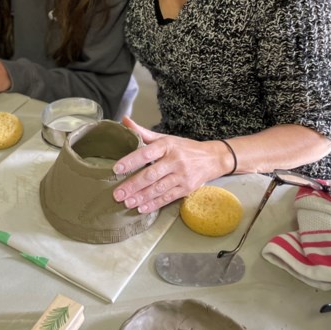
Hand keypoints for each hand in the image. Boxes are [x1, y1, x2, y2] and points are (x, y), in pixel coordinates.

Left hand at [112, 117, 226, 213]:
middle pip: (151, 174)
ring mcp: (181, 176)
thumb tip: (124, 121)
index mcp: (167, 146)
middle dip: (133, 185)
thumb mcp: (166, 138)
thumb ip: (144, 133)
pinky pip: (167, 198)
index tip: (117, 168)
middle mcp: (175, 161)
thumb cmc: (184, 148)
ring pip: (158, 189)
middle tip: (117, 194)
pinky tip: (142, 208)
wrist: (213, 158)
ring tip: (127, 203)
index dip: (131, 161)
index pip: (146, 153)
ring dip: (141, 197)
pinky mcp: (186, 189)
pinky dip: (154, 204)